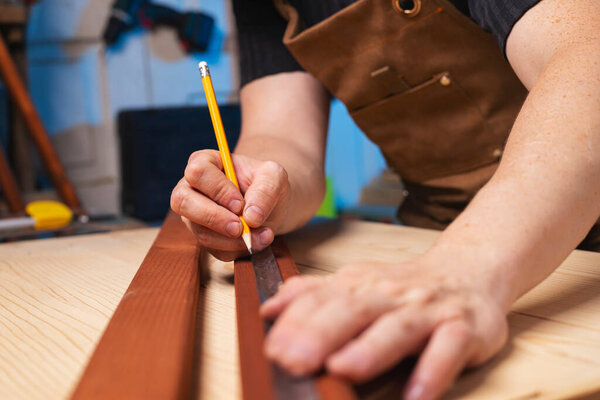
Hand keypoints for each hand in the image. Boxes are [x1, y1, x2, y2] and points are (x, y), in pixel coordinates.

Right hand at [170, 149, 289, 260]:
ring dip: (234, 240)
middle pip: (182, 201)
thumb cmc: (267, 183)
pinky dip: (239, 249)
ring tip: (264, 234)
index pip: (198, 173)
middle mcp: (191, 188)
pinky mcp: (204, 237)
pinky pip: (215, 250)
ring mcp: (194, 215)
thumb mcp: (274, 177)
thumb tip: (251, 217)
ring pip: (201, 232)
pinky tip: (258, 240)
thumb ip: (265, 190)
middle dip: (214, 218)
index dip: (218, 190)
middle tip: (240, 228)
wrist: (271, 206)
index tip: (239, 203)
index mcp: (205, 162)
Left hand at [261, 258, 507, 399]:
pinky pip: (448, 350)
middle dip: (320, 334)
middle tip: (292, 360)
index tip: (272, 348)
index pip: (323, 297)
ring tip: (342, 370)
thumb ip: (315, 294)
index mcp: (361, 283)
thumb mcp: (357, 283)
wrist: (468, 271)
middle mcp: (391, 294)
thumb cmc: (404, 288)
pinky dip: (433, 373)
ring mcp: (428, 310)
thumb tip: (270, 306)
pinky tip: (415, 397)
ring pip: (398, 327)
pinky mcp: (463, 328)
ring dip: (369, 349)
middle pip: (353, 309)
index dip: (295, 321)